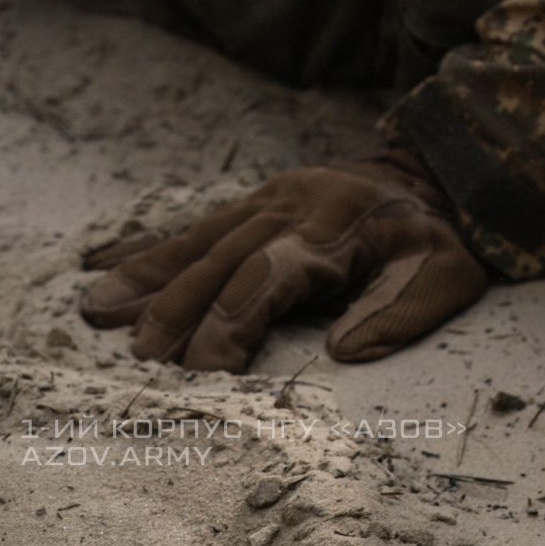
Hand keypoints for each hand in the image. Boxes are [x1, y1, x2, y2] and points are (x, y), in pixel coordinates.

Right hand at [79, 148, 487, 371]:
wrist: (434, 174)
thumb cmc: (436, 239)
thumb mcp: (447, 273)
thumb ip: (402, 312)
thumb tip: (344, 351)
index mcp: (336, 229)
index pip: (270, 276)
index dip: (233, 321)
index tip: (204, 371)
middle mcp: (292, 208)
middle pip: (223, 260)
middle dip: (178, 309)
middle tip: (140, 358)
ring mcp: (269, 199)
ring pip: (201, 240)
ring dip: (150, 278)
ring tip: (97, 314)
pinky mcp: (255, 201)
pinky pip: (198, 226)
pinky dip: (152, 250)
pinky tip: (108, 271)